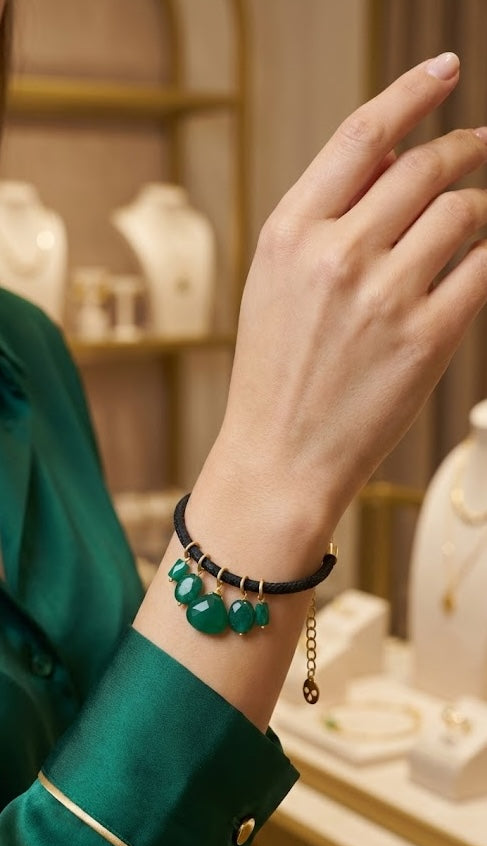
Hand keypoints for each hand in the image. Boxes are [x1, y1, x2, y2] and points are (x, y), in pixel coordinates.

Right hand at [211, 52, 486, 543]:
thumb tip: (400, 161)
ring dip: (481, 208)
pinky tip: (482, 259)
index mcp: (289, 234)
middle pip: (425, 167)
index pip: (362, 137)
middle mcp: (336, 255)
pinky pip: (483, 270)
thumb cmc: (277, 371)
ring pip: (464, 213)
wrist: (280, 457)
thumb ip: (328, 218)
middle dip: (465, 148)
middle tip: (482, 147)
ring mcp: (384, 297)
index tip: (444, 70)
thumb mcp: (276, 283)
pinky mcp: (426, 339)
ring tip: (477, 219)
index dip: (410, 93)